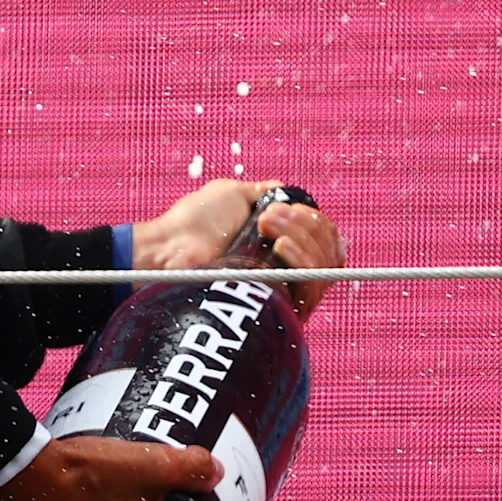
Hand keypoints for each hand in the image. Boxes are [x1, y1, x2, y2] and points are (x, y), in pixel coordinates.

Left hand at [137, 177, 346, 317]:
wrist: (171, 248)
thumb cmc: (195, 221)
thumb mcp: (233, 195)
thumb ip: (264, 193)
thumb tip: (289, 193)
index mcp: (283, 245)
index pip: (326, 239)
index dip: (316, 222)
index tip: (287, 207)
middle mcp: (290, 269)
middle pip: (330, 251)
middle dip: (306, 224)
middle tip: (270, 215)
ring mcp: (286, 290)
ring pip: (324, 266)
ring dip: (301, 237)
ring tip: (267, 226)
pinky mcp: (279, 307)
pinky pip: (312, 287)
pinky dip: (302, 259)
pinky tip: (280, 245)